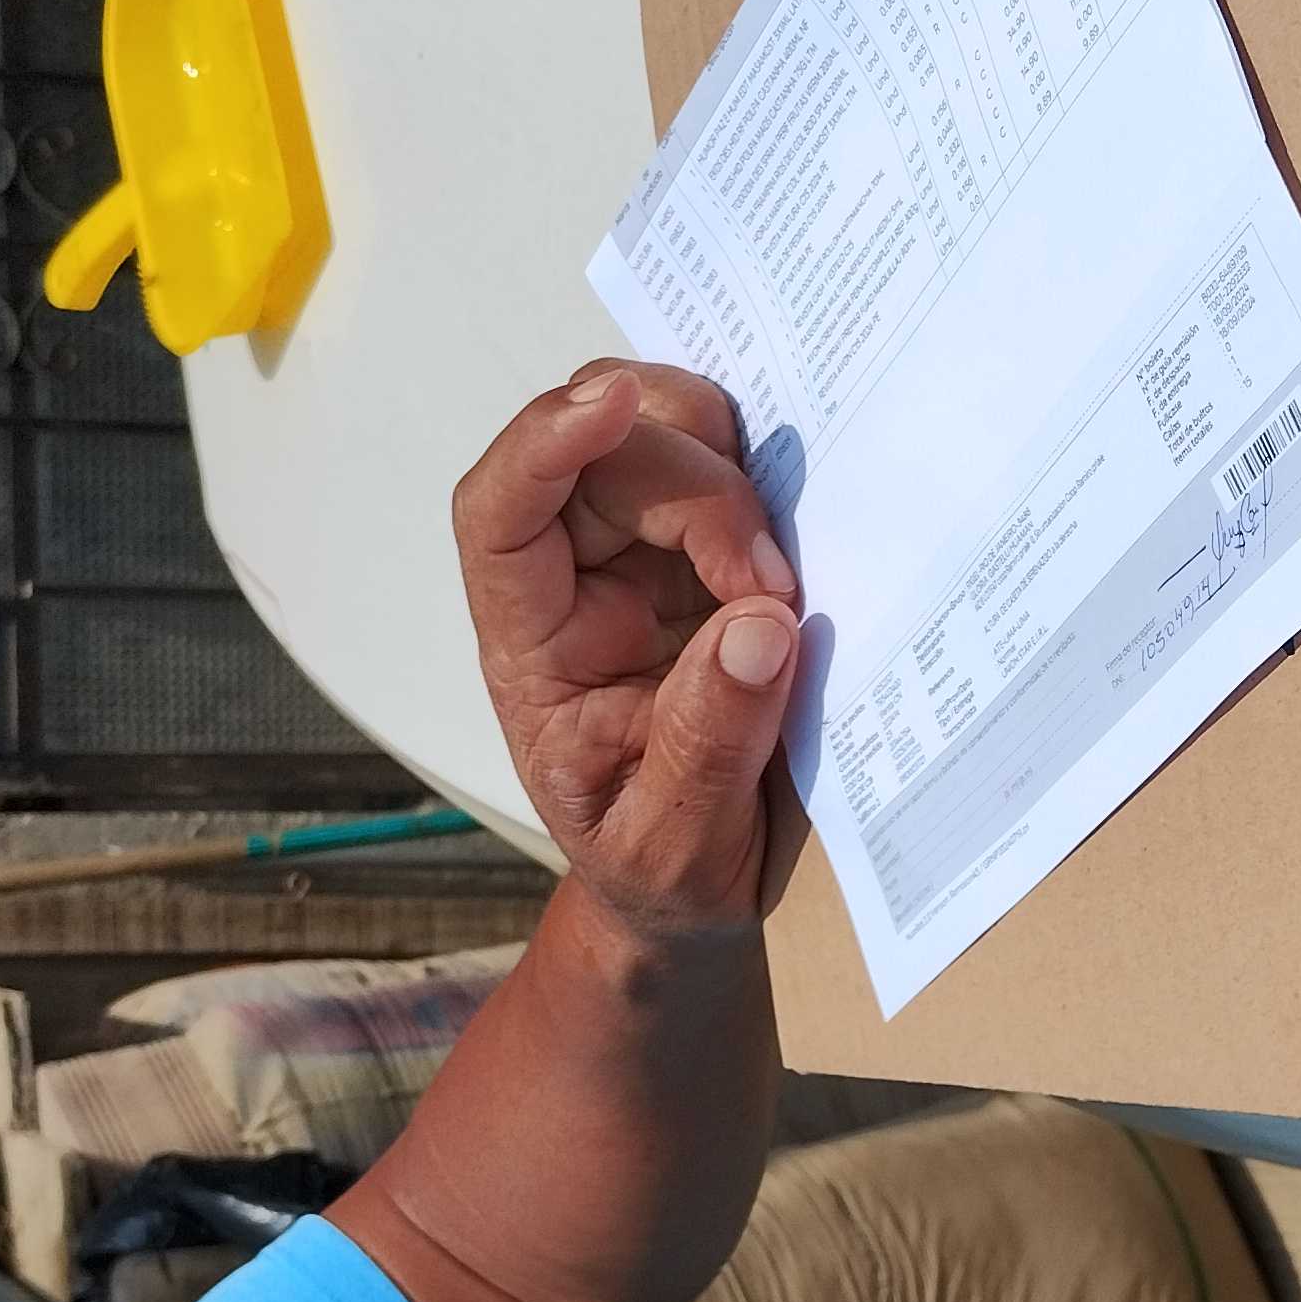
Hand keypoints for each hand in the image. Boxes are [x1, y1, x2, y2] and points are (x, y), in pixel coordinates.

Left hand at [452, 361, 803, 944]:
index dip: (542, 444)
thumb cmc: (662, 871)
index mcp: (533, 650)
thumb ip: (708, 747)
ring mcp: (643, 558)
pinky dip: (767, 474)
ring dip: (732, 471)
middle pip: (603, 460)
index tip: (613, 406)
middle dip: (696, 492)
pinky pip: (730, 465)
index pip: (498, 516)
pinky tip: (803, 535)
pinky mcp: (711, 551)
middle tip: (773, 588)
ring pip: (664, 435)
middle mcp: (575, 583)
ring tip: (786, 578)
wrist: (698, 895)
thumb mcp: (678, 845)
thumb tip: (755, 631)